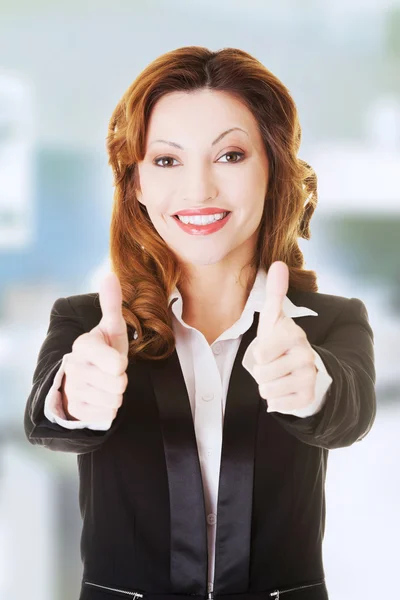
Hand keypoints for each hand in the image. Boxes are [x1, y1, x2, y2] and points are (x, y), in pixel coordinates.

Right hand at [62, 272, 129, 421]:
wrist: (86, 377)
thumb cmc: (105, 350)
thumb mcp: (111, 327)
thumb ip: (112, 304)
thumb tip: (110, 275)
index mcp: (83, 346)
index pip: (116, 364)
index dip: (121, 363)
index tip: (115, 358)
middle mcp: (74, 368)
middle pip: (118, 384)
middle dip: (121, 379)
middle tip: (111, 372)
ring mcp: (74, 390)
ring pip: (114, 400)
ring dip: (116, 394)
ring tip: (106, 383)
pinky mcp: (77, 410)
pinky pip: (107, 414)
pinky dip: (109, 408)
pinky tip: (100, 397)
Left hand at [252, 261, 316, 412]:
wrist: (304, 369)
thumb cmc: (281, 341)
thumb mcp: (275, 318)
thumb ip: (275, 292)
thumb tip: (279, 262)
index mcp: (294, 336)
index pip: (261, 355)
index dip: (259, 355)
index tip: (270, 349)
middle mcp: (306, 356)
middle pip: (261, 375)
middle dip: (261, 372)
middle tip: (273, 365)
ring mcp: (309, 378)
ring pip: (267, 391)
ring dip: (267, 387)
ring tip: (278, 376)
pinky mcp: (308, 398)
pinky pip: (277, 405)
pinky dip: (276, 400)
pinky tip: (286, 389)